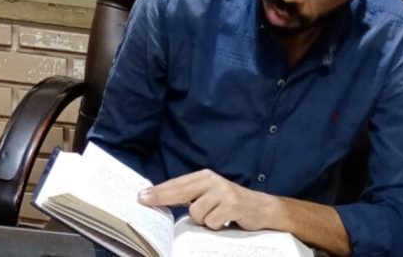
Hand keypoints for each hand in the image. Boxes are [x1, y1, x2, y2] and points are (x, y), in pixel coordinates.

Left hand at [137, 169, 275, 230]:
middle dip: (161, 198)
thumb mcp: (210, 195)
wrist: (261, 208)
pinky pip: (211, 221)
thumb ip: (191, 195)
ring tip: (215, 218)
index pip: (177, 184)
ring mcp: (223, 191)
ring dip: (203, 220)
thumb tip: (162, 200)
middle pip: (180, 191)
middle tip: (144, 200)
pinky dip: (215, 226)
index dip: (158, 191)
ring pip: (196, 212)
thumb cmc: (230, 204)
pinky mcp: (232, 204)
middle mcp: (213, 180)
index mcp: (205, 176)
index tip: (141, 196)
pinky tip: (224, 221)